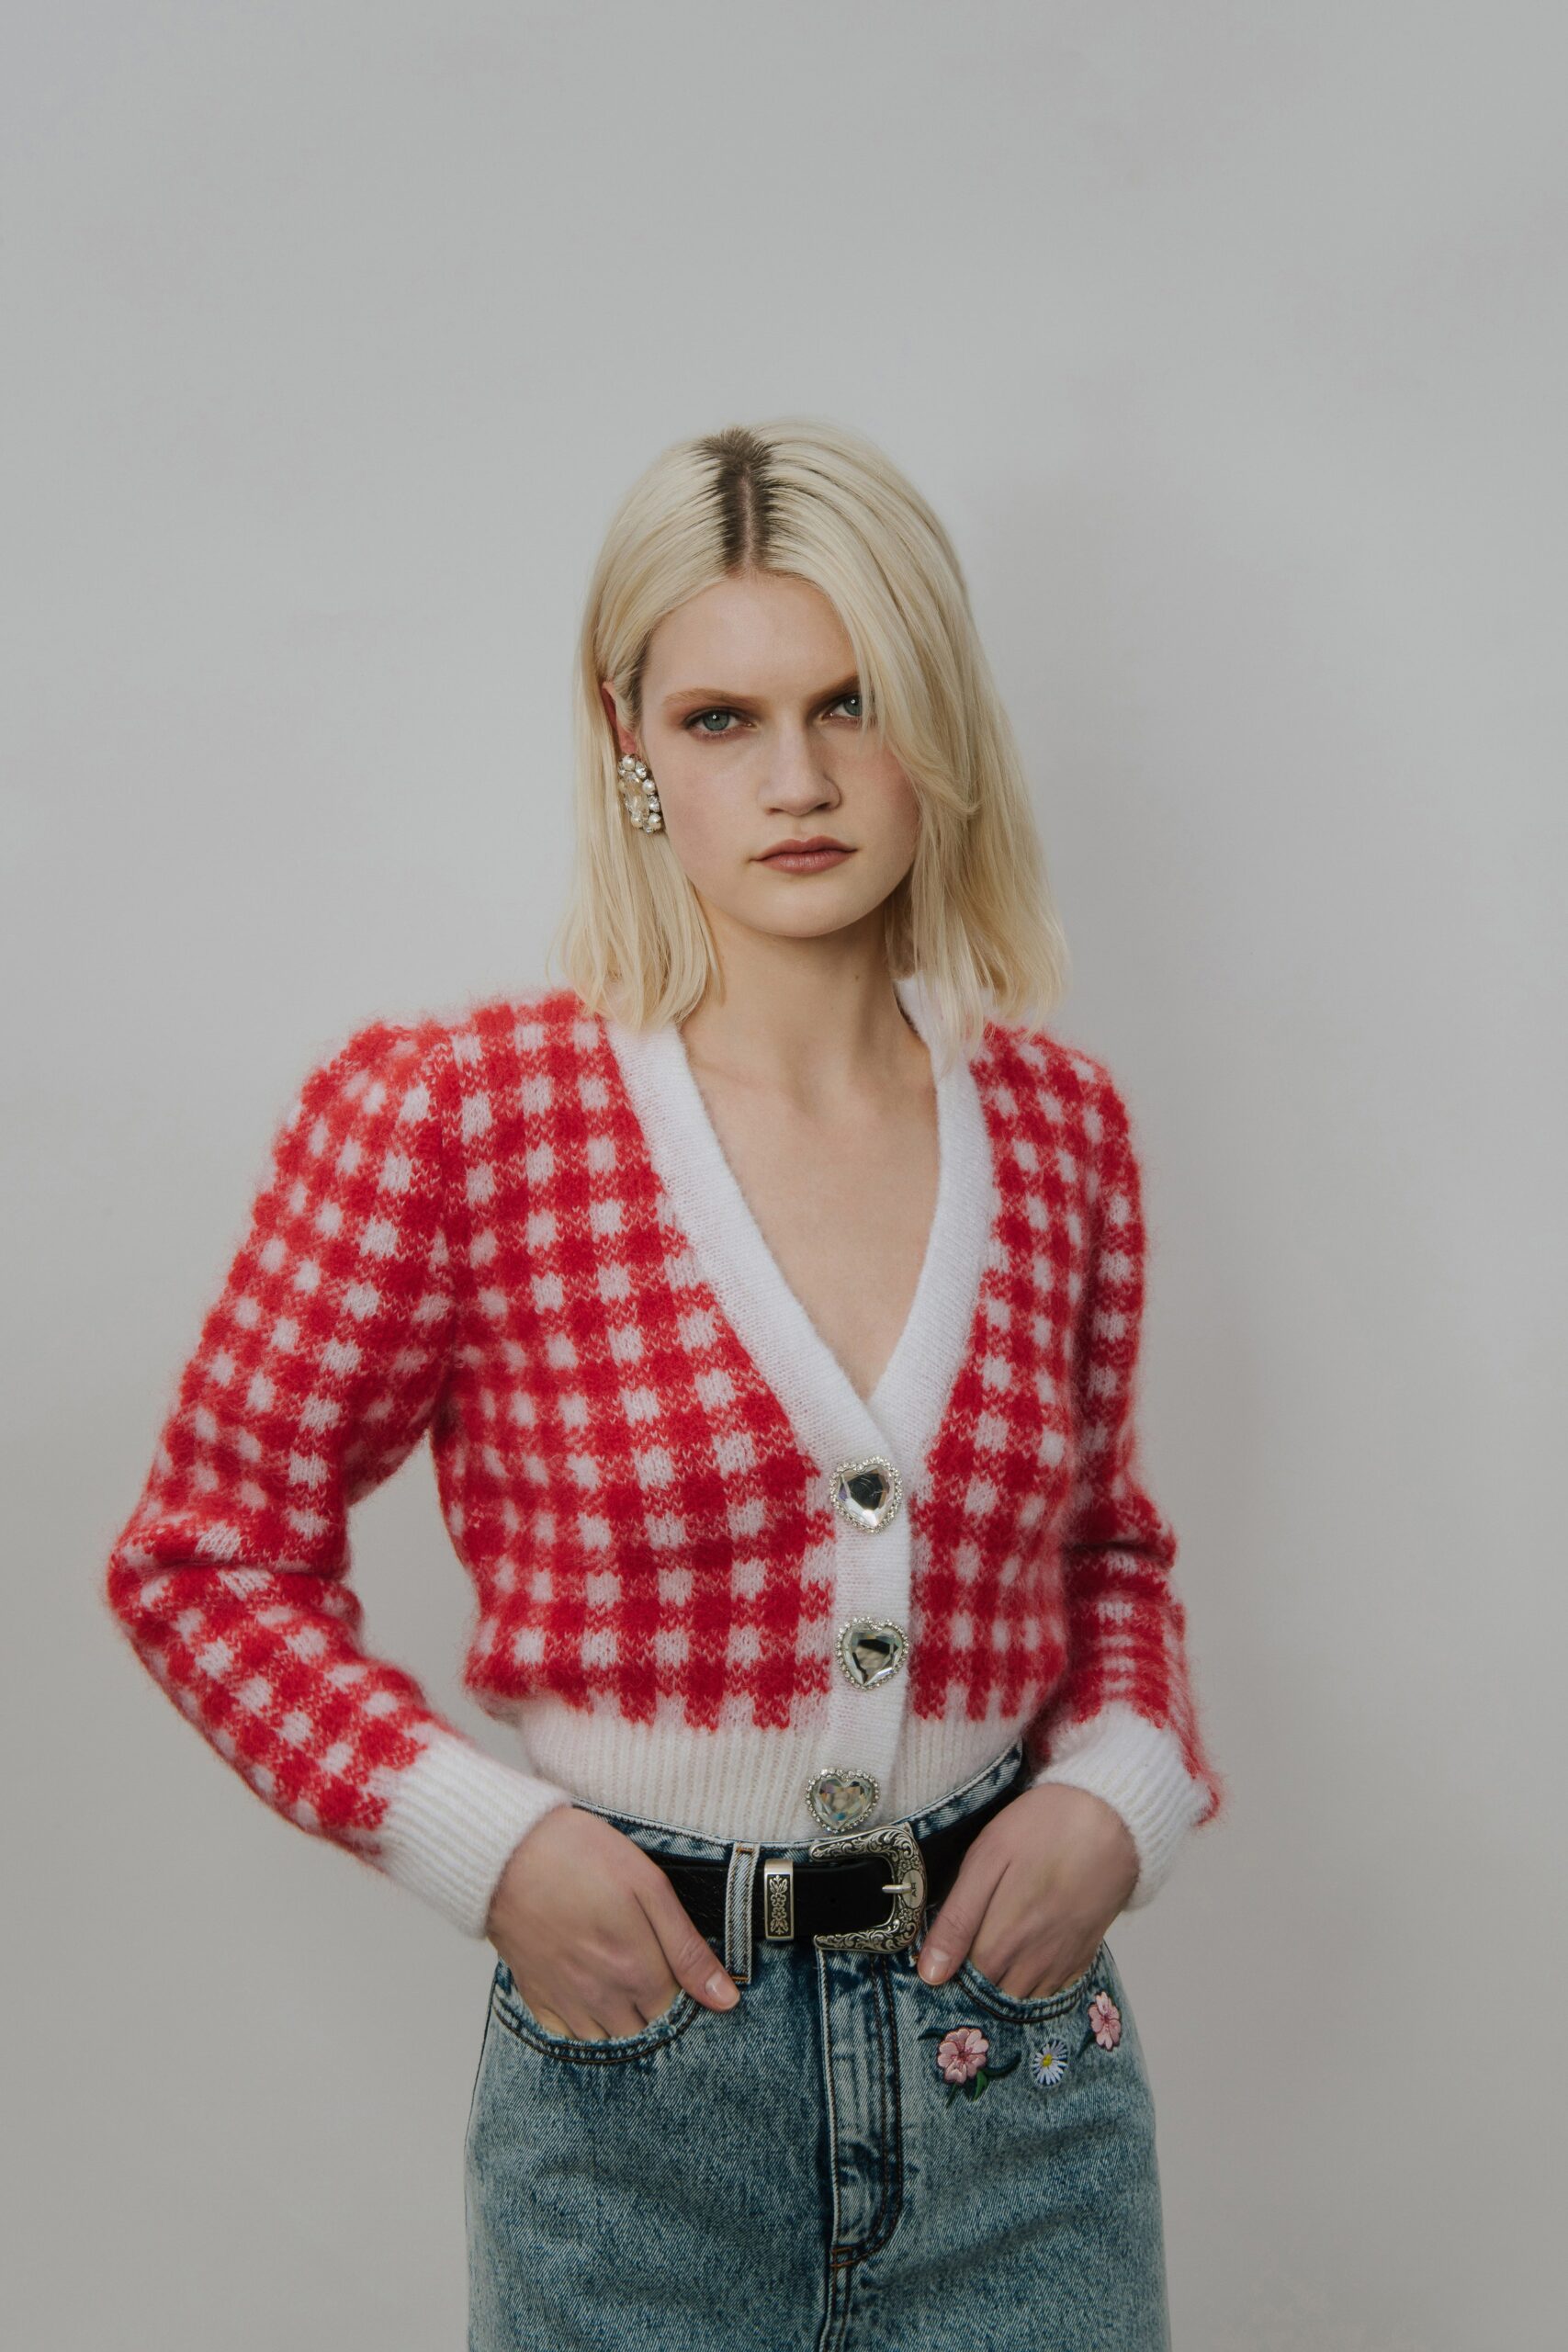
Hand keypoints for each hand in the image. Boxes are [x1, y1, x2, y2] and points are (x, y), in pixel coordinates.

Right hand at [485, 1805, 741, 2038]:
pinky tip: (591, 1997)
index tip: (686, 1972)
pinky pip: (566, 2037)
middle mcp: (601, 1999)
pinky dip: (584, 2027)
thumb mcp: (649, 1887)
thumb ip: (687, 1949)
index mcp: (636, 1973)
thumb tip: (726, 1999)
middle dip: (658, 2012)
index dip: (689, 1995)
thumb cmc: (580, 1857)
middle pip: (645, 2032)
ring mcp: (565, 2002)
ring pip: (608, 2041)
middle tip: (656, 1972)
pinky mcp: (535, 1995)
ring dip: (624, 2023)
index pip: (679, 2014)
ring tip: (626, 1984)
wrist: (506, 1851)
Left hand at [915, 1785, 1138, 1998]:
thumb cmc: (1042, 1829)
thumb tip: (930, 1973)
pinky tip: (1023, 1954)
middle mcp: (1033, 1963)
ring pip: (1021, 1999)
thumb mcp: (987, 1860)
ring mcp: (1061, 1963)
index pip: (961, 1984)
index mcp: (1002, 1941)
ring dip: (1001, 1985)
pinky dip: (1032, 1983)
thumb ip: (958, 1919)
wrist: (1112, 1818)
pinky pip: (1051, 1991)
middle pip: (991, 1995)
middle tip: (964, 1946)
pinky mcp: (1083, 1956)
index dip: (945, 1970)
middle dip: (971, 1983)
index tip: (937, 1953)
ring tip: (992, 1948)